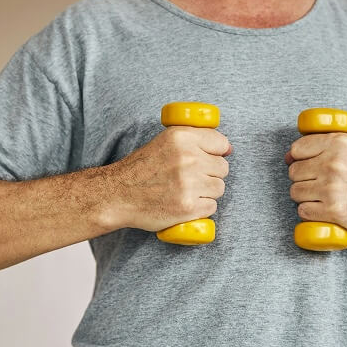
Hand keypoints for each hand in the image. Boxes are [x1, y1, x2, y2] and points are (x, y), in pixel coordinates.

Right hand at [112, 125, 231, 232]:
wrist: (118, 195)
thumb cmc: (142, 169)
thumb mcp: (165, 141)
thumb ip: (194, 139)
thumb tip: (228, 149)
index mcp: (182, 137)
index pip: (221, 143)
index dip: (215, 153)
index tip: (206, 159)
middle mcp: (188, 158)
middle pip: (222, 168)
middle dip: (210, 174)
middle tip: (189, 179)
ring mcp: (189, 184)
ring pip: (219, 188)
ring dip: (207, 192)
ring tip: (185, 191)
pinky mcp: (189, 207)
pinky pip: (212, 207)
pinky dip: (201, 209)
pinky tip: (184, 204)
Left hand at [284, 133, 346, 236]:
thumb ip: (322, 147)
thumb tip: (288, 157)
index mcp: (338, 143)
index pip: (297, 149)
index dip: (299, 160)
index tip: (310, 167)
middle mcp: (334, 163)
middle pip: (293, 172)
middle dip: (303, 180)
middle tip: (321, 185)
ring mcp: (332, 188)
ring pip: (295, 192)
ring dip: (305, 198)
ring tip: (324, 197)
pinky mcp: (333, 210)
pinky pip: (303, 211)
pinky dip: (311, 213)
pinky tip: (325, 210)